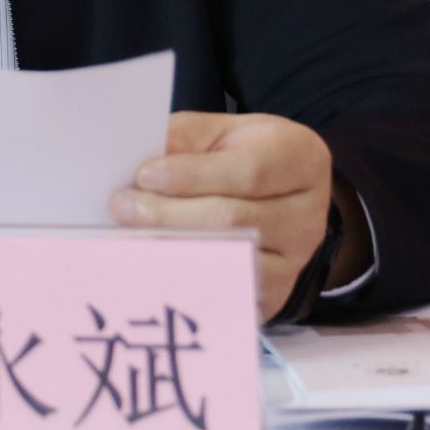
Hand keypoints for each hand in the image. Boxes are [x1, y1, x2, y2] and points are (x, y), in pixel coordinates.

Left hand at [108, 112, 335, 320]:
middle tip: (122, 206)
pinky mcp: (274, 297)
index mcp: (300, 159)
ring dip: (171, 249)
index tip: (144, 175)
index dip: (192, 175)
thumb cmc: (247, 156)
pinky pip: (225, 295)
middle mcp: (307, 216)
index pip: (248, 171)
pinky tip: (151, 265)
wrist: (285, 198)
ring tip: (127, 235)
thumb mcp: (222, 131)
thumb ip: (186, 139)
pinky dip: (185, 281)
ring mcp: (295, 263)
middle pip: (233, 221)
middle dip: (169, 214)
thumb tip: (140, 163)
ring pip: (228, 262)